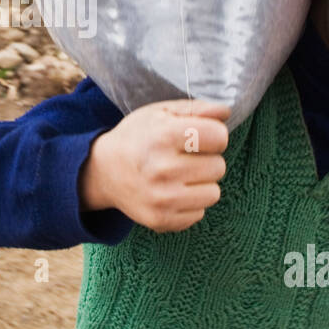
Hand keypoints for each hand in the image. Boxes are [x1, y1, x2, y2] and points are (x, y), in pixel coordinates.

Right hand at [79, 99, 229, 232]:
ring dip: (202, 184)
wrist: (103, 171)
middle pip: (219, 166)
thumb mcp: (160, 112)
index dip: (213, 134)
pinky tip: (173, 192)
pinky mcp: (160, 220)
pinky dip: (190, 203)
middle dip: (207, 160)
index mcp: (163, 136)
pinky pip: (199, 213)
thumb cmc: (137, 137)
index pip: (219, 137)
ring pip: (214, 193)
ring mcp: (161, 199)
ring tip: (181, 175)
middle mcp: (162, 169)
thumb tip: (225, 113)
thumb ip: (196, 108)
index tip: (199, 136)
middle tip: (185, 157)